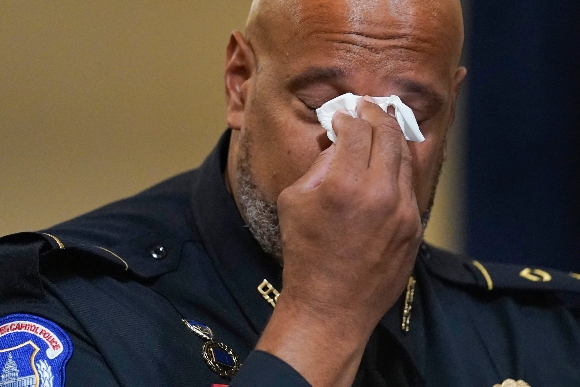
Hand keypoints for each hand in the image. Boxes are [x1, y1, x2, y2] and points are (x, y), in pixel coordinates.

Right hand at [256, 96, 422, 385]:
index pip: (357, 129)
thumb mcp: (294, 201)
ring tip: (382, 129)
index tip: (342, 116)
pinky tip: (389, 164)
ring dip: (392, 139)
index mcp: (344, 184)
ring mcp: (404, 212)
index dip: (349, 115)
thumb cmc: (305, 254)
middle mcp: (380, 193)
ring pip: (405, 158)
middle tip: (368, 108)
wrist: (330, 307)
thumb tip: (340, 143)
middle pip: (389, 135)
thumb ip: (320, 165)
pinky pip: (410, 186)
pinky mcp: (415, 228)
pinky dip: (399, 168)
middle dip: (377, 115)